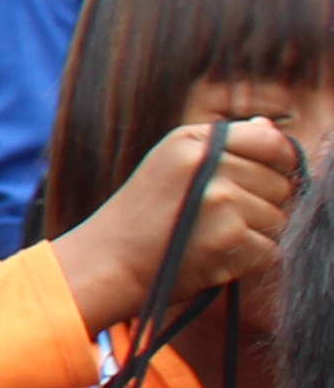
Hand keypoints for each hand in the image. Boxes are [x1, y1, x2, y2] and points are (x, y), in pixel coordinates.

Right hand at [53, 116, 305, 337]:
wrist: (108, 261)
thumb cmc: (142, 215)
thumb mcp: (172, 163)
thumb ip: (224, 144)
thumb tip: (271, 126)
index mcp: (192, 141)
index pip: (272, 141)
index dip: (279, 163)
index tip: (263, 180)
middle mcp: (208, 164)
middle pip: (280, 184)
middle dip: (261, 204)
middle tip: (217, 217)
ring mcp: (220, 201)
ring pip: (278, 218)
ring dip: (255, 234)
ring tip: (211, 236)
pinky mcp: (228, 238)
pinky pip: (271, 250)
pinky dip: (250, 260)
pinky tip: (215, 256)